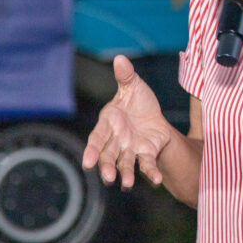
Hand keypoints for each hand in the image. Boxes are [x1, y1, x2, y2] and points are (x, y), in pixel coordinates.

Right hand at [82, 55, 171, 188]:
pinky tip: (156, 180)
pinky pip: (147, 165)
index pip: (97, 138)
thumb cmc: (137, 102)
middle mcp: (116, 140)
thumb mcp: (133, 86)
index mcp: (109, 123)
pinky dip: (150, 173)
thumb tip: (120, 58)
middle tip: (108, 177)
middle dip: (107, 166)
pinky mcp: (146, 154)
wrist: (154, 116)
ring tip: (126, 184)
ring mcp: (130, 149)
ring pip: (125, 164)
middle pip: (108, 155)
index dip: (92, 150)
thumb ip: (126, 76)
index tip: (87, 163)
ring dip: (125, 174)